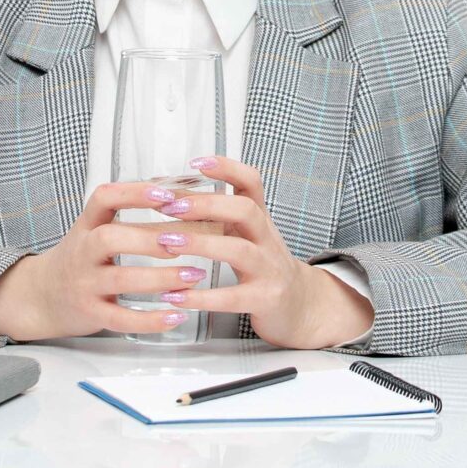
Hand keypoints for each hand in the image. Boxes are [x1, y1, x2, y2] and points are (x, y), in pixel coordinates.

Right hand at [0, 180, 219, 341]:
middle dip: (149, 239)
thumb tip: (177, 196)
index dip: (133, 193)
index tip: (165, 193)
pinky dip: (150, 320)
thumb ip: (127, 218)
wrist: (40, 297)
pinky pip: (122, 319)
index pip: (104, 198)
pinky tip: (176, 315)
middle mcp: (82, 252)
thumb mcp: (92, 231)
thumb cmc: (78, 259)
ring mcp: (85, 284)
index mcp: (86, 226)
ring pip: (121, 279)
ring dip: (160, 278)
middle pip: (110, 239)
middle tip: (185, 240)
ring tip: (194, 276)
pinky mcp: (91, 314)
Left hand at [146, 156, 374, 349]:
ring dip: (201, 244)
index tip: (197, 162)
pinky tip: (175, 296)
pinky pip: (231, 297)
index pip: (251, 182)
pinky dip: (201, 297)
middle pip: (245, 210)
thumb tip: (170, 197)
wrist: (300, 305)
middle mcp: (266, 239)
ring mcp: (268, 269)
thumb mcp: (246, 235)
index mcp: (259, 219)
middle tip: (171, 206)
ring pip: (238, 250)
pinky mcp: (264, 299)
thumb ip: (217, 217)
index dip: (227, 168)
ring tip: (167, 243)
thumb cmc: (262, 266)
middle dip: (207, 204)